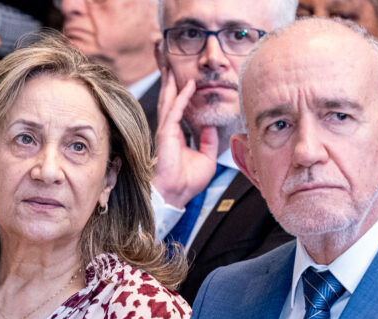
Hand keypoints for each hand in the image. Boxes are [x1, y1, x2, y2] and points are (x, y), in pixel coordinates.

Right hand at [152, 68, 219, 208]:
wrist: (176, 193)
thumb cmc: (187, 181)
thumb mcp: (206, 159)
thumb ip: (209, 142)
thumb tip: (211, 126)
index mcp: (176, 136)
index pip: (177, 110)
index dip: (180, 94)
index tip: (185, 80)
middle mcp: (169, 130)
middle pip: (168, 100)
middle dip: (169, 82)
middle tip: (169, 65)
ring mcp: (166, 130)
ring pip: (168, 100)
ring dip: (170, 83)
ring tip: (170, 66)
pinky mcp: (166, 133)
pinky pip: (176, 110)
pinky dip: (182, 97)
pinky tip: (189, 85)